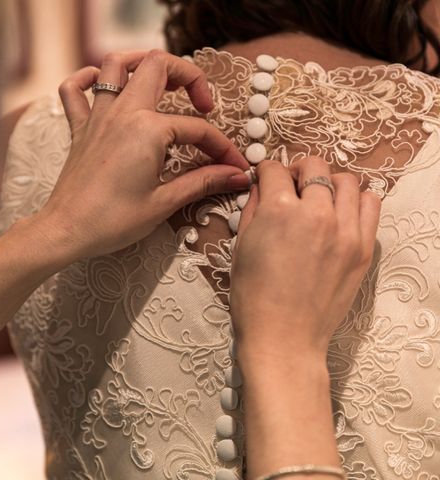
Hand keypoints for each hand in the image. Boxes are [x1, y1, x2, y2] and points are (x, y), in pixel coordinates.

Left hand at [34, 49, 249, 261]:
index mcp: (147, 130)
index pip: (196, 129)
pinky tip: (102, 86)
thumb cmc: (112, 221)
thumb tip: (236, 175)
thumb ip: (202, 181)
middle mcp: (122, 113)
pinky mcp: (79, 128)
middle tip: (201, 104)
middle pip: (158, 65)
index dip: (221, 147)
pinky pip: (74, 89)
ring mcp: (97, 117)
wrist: (67, 231)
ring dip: (141, 62)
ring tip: (162, 81)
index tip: (233, 166)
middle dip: (187, 75)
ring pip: (115, 64)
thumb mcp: (164, 202)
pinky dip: (87, 79)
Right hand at [230, 157, 380, 363]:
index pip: (274, 170)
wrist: (284, 337)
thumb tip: (261, 188)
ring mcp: (346, 231)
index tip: (265, 178)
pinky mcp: (363, 248)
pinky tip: (340, 214)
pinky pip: (370, 205)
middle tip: (290, 185)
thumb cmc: (253, 297)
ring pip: (347, 181)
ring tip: (318, 199)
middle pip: (314, 166)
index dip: (265, 171)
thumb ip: (253, 209)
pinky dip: (355, 201)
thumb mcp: (241, 247)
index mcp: (279, 211)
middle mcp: (316, 214)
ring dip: (329, 182)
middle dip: (297, 170)